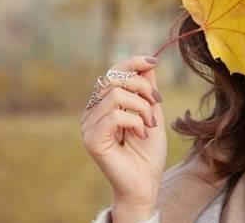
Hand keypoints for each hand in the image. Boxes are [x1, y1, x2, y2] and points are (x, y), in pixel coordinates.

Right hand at [81, 55, 166, 209]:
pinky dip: (135, 122)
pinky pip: (115, 116)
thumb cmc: (148, 151)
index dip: (133, 62)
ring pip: (116, 95)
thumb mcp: (152, 112)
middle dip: (143, 87)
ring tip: (149, 124)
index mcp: (103, 103)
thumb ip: (147, 88)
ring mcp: (88, 125)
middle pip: (114, 78)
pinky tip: (140, 133)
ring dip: (142, 108)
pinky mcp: (91, 139)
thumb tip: (147, 62)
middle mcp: (92, 112)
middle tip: (156, 105)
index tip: (154, 62)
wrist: (146, 182)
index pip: (113, 71)